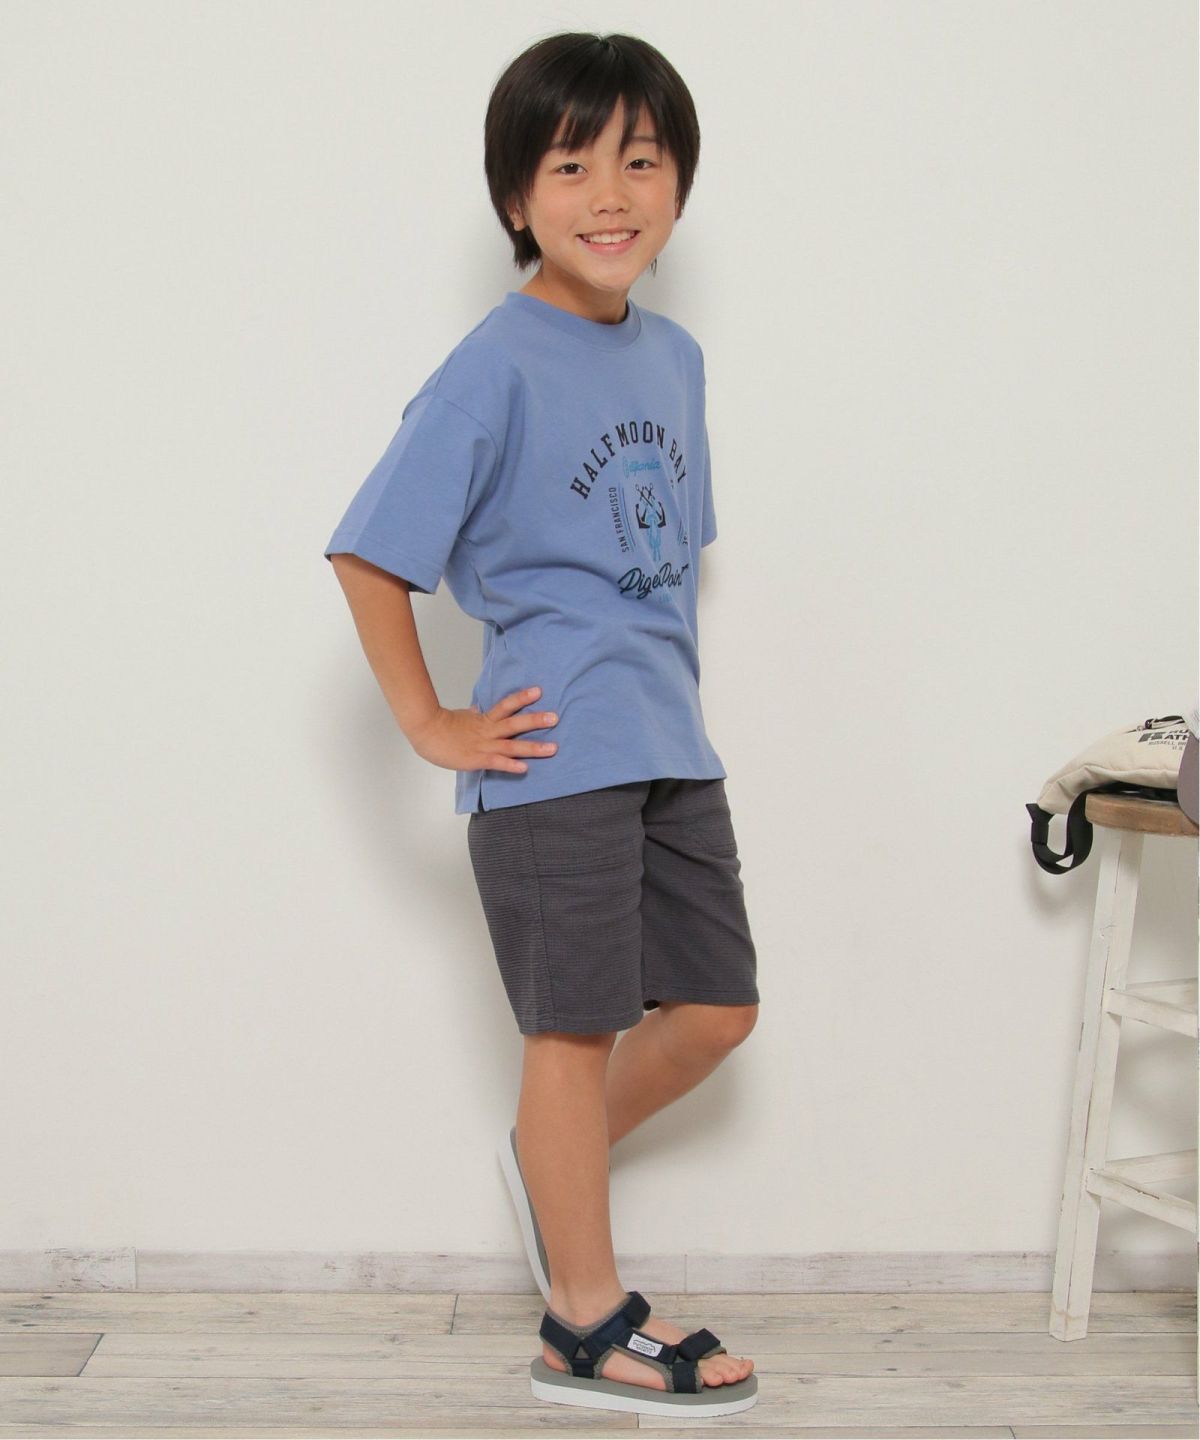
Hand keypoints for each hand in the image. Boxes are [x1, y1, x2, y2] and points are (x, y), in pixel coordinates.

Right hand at [409, 686, 558, 774]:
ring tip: (552, 748)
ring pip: (512, 745)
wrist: (424, 731)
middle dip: (536, 721)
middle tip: (555, 717)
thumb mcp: (460, 717)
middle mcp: (487, 731)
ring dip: (533, 747)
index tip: (539, 692)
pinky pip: (496, 762)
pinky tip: (525, 768)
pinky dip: (511, 765)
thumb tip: (476, 709)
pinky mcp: (476, 759)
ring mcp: (483, 745)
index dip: (522, 699)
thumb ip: (472, 715)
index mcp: (483, 720)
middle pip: (515, 724)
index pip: (506, 706)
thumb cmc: (439, 725)